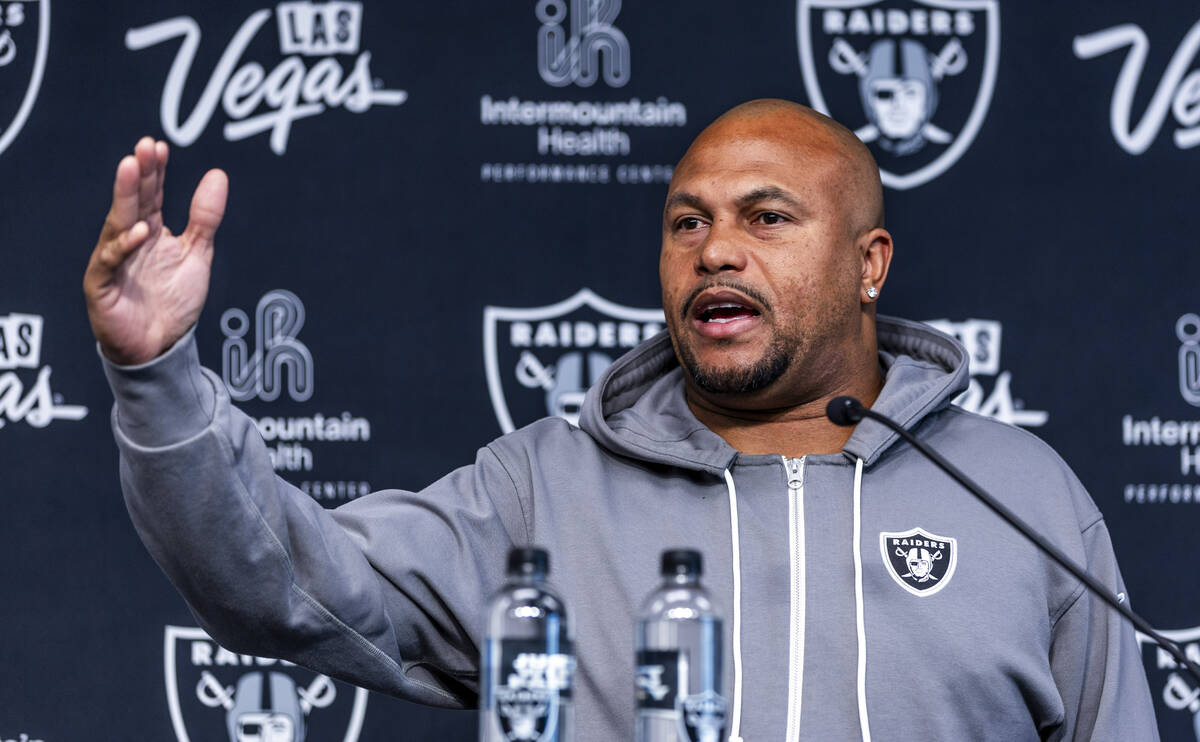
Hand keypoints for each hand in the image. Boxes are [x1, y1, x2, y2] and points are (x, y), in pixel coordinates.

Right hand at [83, 137, 227, 364]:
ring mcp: (112, 261)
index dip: (155, 170)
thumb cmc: (174, 301)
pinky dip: (124, 246)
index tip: (159, 146)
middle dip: (138, 174)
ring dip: (125, 197)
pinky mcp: (102, 284)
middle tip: (143, 147)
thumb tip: (218, 175)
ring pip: (117, 224)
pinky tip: (140, 232)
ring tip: (132, 169)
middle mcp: (128, 241)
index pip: (151, 194)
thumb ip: (204, 218)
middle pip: (132, 202)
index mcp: (149, 230)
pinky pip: (111, 262)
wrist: (161, 346)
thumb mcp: (197, 253)